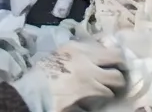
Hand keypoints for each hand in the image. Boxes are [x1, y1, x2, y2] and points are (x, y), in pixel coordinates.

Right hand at [11, 42, 126, 111]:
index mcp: (82, 52)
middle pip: (117, 77)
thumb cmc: (43, 70)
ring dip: (107, 94)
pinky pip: (95, 108)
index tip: (120, 66)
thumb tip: (102, 46)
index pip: (114, 55)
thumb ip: (82, 48)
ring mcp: (87, 88)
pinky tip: (88, 105)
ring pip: (109, 93)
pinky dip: (93, 107)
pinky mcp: (83, 104)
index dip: (120, 62)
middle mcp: (89, 68)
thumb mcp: (63, 51)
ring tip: (102, 95)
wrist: (31, 91)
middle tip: (115, 84)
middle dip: (118, 82)